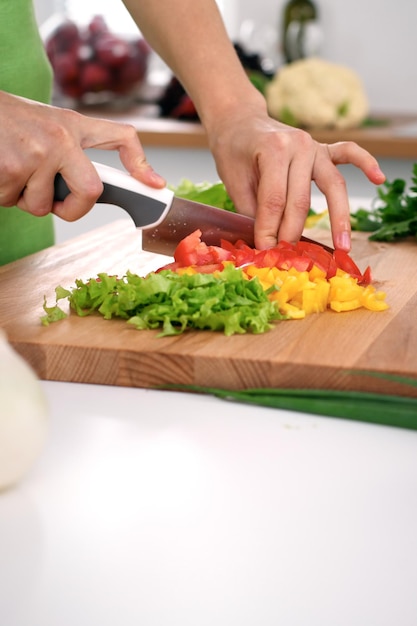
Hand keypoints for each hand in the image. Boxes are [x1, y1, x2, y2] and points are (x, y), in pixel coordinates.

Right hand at [0, 90, 164, 220]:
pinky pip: (13, 202)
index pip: (122, 138)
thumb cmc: (11, 121)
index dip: (141, 164)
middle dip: (72, 208)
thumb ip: (78, 150)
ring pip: (41, 206)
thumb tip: (111, 183)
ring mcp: (36, 155)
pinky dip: (3, 194)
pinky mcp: (10, 169)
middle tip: (53, 199)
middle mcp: (61, 138)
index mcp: (74, 126)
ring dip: (24, 198)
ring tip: (13, 168)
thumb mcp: (51, 122)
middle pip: (90, 193)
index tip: (155, 187)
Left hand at [207, 103, 385, 250]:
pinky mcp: (324, 148)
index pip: (275, 200)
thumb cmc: (234, 153)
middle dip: (293, 232)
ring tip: (343, 246)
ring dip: (339, 218)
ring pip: (332, 185)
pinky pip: (349, 154)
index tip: (267, 251)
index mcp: (273, 150)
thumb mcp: (234, 182)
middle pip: (302, 199)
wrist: (240, 121)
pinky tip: (379, 179)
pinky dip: (366, 163)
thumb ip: (253, 210)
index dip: (270, 230)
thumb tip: (269, 243)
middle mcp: (298, 145)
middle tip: (290, 257)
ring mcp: (314, 145)